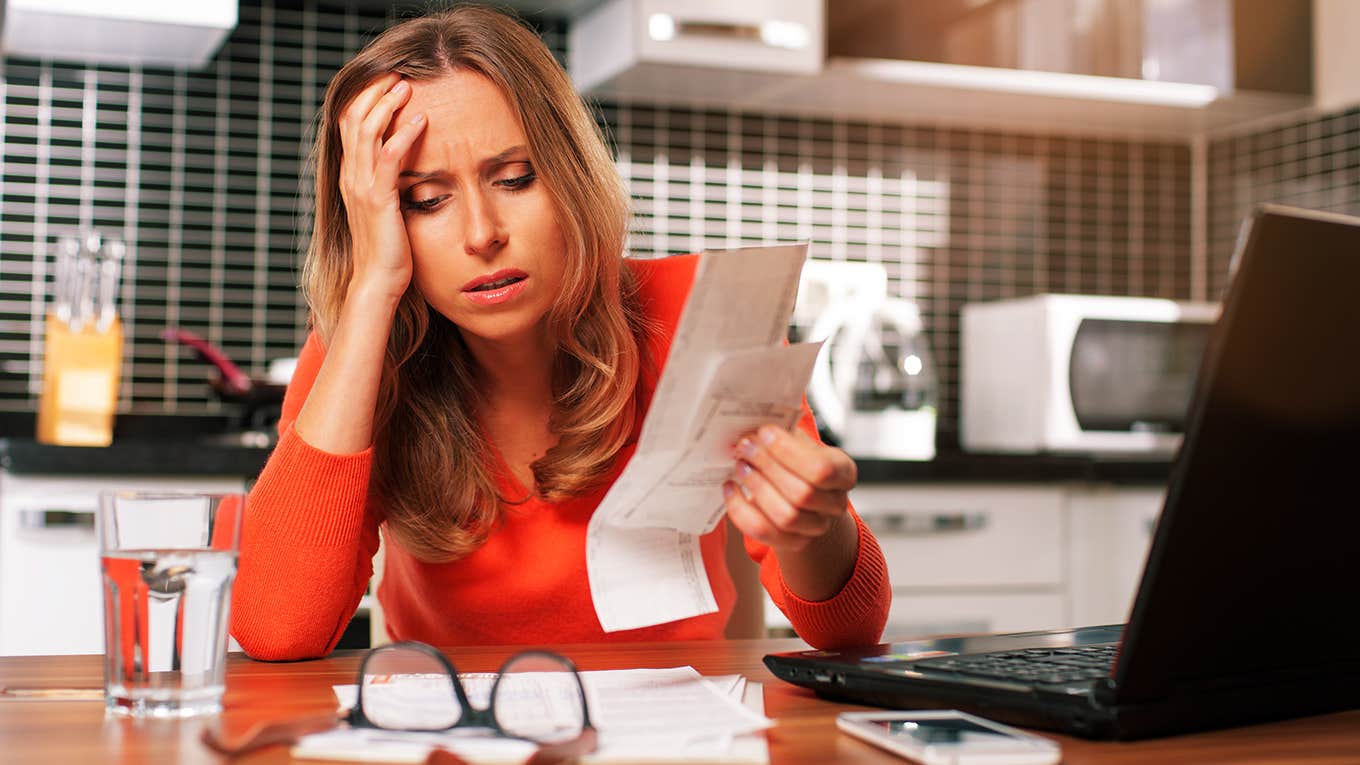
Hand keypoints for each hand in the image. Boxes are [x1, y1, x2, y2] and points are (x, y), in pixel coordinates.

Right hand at [337, 73, 427, 302]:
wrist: (377, 282)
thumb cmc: (388, 250)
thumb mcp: (386, 209)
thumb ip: (389, 185)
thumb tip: (404, 167)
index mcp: (351, 177)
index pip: (349, 125)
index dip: (365, 99)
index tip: (387, 82)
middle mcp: (350, 177)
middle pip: (353, 118)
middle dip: (374, 92)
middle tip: (397, 73)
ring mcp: (361, 187)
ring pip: (367, 131)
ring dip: (387, 104)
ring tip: (408, 86)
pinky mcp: (379, 200)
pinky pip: (388, 158)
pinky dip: (404, 135)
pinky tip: (421, 121)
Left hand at [723, 424, 857, 552]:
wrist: (805, 497)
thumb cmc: (801, 462)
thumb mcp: (801, 442)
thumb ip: (785, 432)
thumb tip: (754, 419)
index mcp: (844, 473)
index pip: (821, 469)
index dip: (788, 451)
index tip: (764, 432)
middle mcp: (835, 504)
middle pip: (802, 494)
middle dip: (767, 467)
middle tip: (745, 447)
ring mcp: (816, 527)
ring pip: (786, 516)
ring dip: (757, 488)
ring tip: (740, 466)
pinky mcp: (793, 542)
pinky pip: (765, 531)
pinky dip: (741, 510)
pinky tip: (730, 489)